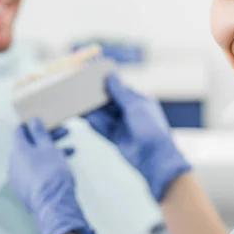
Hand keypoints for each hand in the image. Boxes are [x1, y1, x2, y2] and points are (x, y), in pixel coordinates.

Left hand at [8, 117, 94, 233]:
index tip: (47, 121)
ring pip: (35, 158)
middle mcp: (14, 163)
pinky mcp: (26, 189)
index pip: (20, 130)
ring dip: (51, 151)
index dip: (33, 124)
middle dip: (48, 137)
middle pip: (30, 144)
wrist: (53, 205)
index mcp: (17, 150)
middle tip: (65, 132)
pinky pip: (36, 171)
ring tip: (71, 151)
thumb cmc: (51, 173)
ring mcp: (19, 178)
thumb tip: (32, 121)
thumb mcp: (48, 148)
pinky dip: (47, 164)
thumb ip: (40, 133)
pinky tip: (63, 166)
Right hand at [83, 74, 190, 200]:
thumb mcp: (134, 105)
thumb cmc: (150, 127)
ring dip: (93, 111)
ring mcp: (124, 126)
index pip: (120, 89)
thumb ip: (120, 92)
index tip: (93, 76)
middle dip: (98, 97)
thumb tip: (111, 75)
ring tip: (79, 103)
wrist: (154, 157)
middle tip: (81, 90)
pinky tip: (85, 118)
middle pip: (110, 102)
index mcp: (139, 101)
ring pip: (105, 116)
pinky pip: (103, 129)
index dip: (107, 83)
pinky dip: (94, 124)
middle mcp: (131, 113)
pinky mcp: (117, 138)